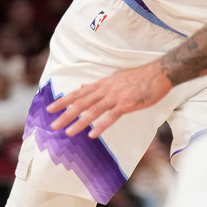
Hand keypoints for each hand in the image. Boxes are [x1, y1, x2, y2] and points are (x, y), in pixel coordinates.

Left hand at [45, 61, 172, 137]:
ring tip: (68, 132)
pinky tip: (92, 134)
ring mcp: (115, 97)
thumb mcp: (114, 78)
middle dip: (65, 114)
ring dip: (79, 122)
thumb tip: (82, 88)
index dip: (62, 102)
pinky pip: (111, 117)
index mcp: (101, 84)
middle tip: (52, 125)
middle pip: (81, 103)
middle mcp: (104, 90)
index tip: (49, 109)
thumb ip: (98, 85)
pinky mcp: (126, 104)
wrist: (157, 73)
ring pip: (92, 111)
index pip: (77, 94)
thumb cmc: (138, 76)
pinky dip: (101, 125)